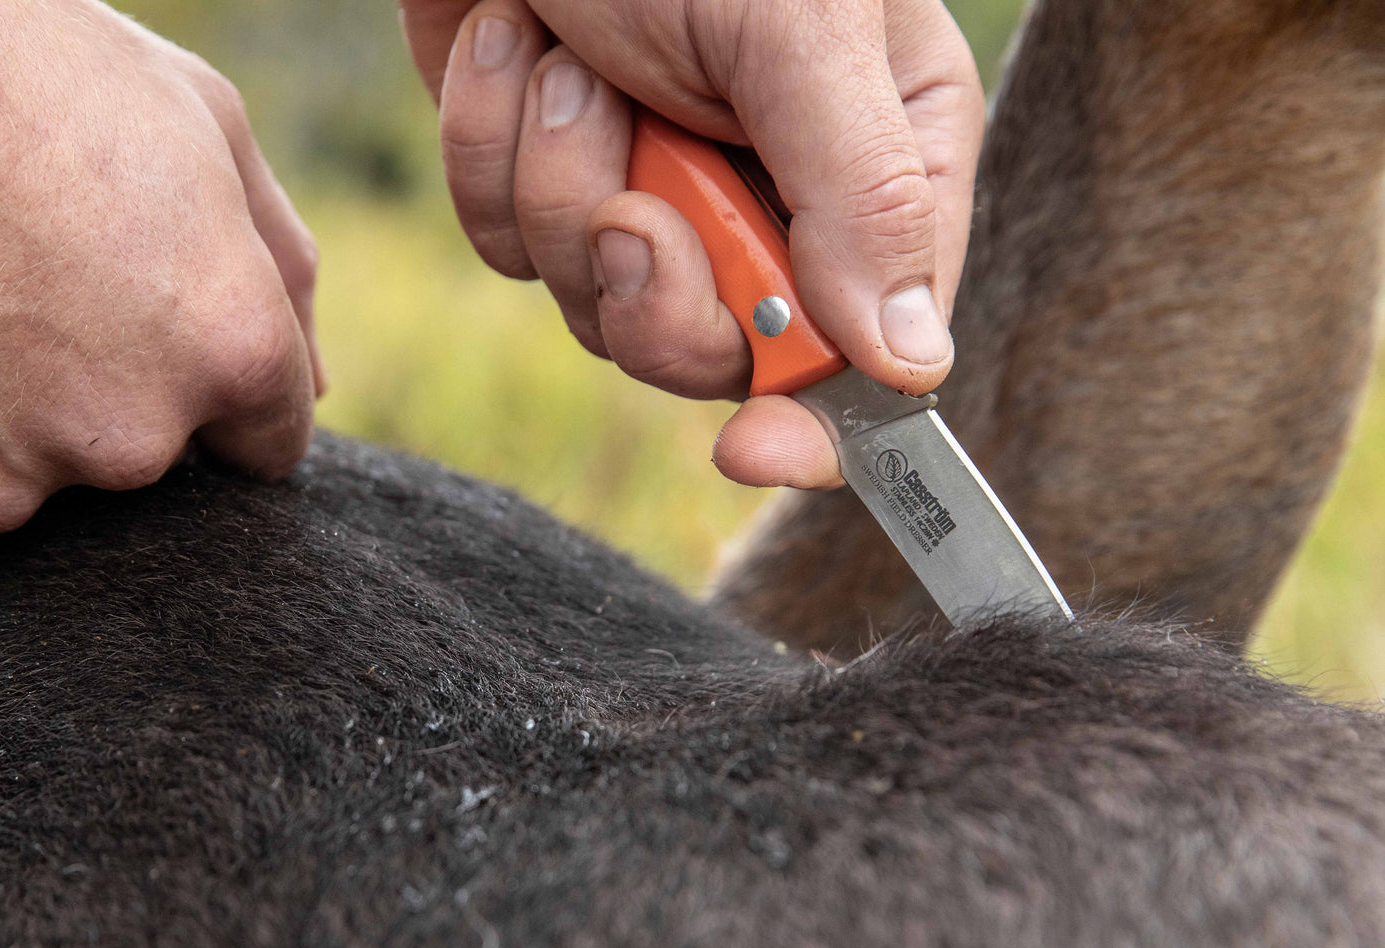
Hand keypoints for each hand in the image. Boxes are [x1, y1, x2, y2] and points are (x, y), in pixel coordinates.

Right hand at [0, 0, 321, 534]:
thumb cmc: (46, 75)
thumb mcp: (214, 136)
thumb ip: (284, 279)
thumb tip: (312, 389)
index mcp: (230, 351)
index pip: (268, 443)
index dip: (224, 380)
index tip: (166, 322)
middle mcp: (132, 438)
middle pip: (154, 458)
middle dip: (126, 388)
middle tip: (55, 280)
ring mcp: (9, 475)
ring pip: (47, 471)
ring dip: (24, 410)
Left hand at [400, 0, 982, 487]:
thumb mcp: (800, 30)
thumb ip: (866, 197)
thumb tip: (909, 366)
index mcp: (874, 166)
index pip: (870, 350)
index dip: (815, 419)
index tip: (754, 450)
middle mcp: (770, 198)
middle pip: (720, 355)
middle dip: (655, 289)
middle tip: (631, 202)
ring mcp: (654, 192)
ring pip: (598, 307)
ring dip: (562, 187)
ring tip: (571, 60)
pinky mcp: (550, 176)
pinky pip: (510, 246)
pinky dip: (493, 155)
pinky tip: (513, 47)